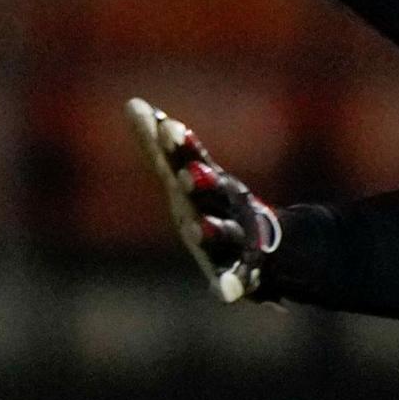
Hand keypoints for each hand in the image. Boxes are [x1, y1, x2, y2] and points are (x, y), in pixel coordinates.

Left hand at [126, 98, 279, 303]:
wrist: (266, 242)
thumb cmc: (214, 204)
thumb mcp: (187, 175)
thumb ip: (160, 146)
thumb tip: (132, 106)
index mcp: (207, 184)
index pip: (188, 160)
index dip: (179, 145)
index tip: (166, 125)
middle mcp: (222, 207)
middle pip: (210, 192)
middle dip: (200, 182)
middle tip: (187, 174)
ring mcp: (234, 237)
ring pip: (223, 234)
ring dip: (210, 231)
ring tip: (194, 230)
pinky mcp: (241, 270)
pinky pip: (236, 279)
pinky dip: (232, 285)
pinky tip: (225, 293)